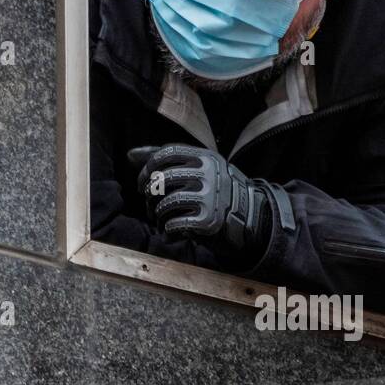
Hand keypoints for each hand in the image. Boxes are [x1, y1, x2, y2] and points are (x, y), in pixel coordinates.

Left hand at [127, 144, 272, 264]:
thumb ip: (169, 161)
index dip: (148, 167)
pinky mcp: (209, 221)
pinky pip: (175, 223)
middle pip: (163, 179)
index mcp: (206, 158)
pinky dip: (167, 229)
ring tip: (160, 219)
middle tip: (150, 204)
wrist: (253, 219)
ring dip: (158, 214)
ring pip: (166, 203)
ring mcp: (210, 198)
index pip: (166, 153)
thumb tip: (130, 155)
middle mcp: (209, 174)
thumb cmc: (220, 192)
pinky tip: (170, 231)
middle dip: (149, 194)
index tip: (143, 181)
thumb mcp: (202, 169)